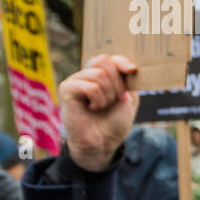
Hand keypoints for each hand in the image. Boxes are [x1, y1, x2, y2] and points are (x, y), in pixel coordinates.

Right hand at [59, 55, 138, 171]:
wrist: (103, 142)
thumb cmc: (114, 122)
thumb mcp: (128, 98)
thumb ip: (127, 80)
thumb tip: (129, 66)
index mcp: (101, 75)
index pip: (110, 58)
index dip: (122, 62)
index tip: (132, 70)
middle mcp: (86, 75)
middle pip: (104, 61)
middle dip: (117, 83)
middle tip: (115, 100)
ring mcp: (75, 80)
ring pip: (99, 74)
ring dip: (108, 94)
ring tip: (102, 106)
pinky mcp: (66, 89)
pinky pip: (90, 86)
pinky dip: (98, 99)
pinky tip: (92, 108)